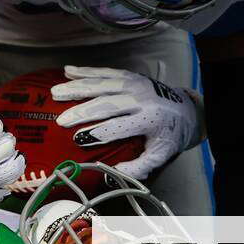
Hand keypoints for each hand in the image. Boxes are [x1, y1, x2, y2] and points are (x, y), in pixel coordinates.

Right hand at [51, 66, 203, 179]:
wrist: (188, 109)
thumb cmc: (170, 135)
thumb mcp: (160, 155)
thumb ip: (138, 167)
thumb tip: (112, 173)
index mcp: (149, 119)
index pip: (119, 127)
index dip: (97, 133)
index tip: (77, 139)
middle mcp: (141, 99)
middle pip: (107, 104)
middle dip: (82, 111)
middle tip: (60, 120)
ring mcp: (135, 84)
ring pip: (102, 84)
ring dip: (77, 87)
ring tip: (56, 92)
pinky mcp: (130, 75)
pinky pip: (106, 72)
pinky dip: (86, 71)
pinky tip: (68, 71)